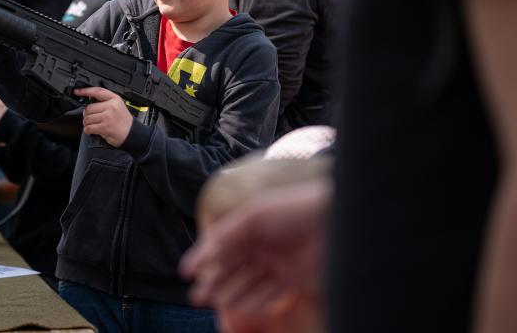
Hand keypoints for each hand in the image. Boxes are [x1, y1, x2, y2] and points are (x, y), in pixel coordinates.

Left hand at [75, 86, 132, 146]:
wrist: (131, 133)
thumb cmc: (123, 120)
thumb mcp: (117, 104)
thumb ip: (105, 100)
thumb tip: (88, 99)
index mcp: (114, 99)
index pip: (97, 91)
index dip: (85, 91)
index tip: (77, 91)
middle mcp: (111, 107)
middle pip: (89, 108)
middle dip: (87, 114)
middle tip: (92, 117)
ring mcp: (108, 117)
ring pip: (87, 118)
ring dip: (87, 123)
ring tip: (93, 124)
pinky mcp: (105, 127)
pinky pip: (89, 128)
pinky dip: (88, 130)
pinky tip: (93, 129)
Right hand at [179, 178, 330, 314]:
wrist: (331, 216)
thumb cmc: (290, 208)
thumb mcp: (252, 216)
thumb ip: (227, 234)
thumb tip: (205, 250)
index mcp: (245, 228)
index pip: (218, 246)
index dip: (201, 258)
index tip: (186, 272)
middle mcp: (258, 247)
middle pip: (230, 269)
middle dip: (213, 283)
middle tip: (197, 296)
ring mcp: (275, 263)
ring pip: (247, 284)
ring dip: (231, 294)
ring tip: (216, 303)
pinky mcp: (293, 277)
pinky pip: (271, 294)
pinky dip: (256, 301)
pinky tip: (241, 307)